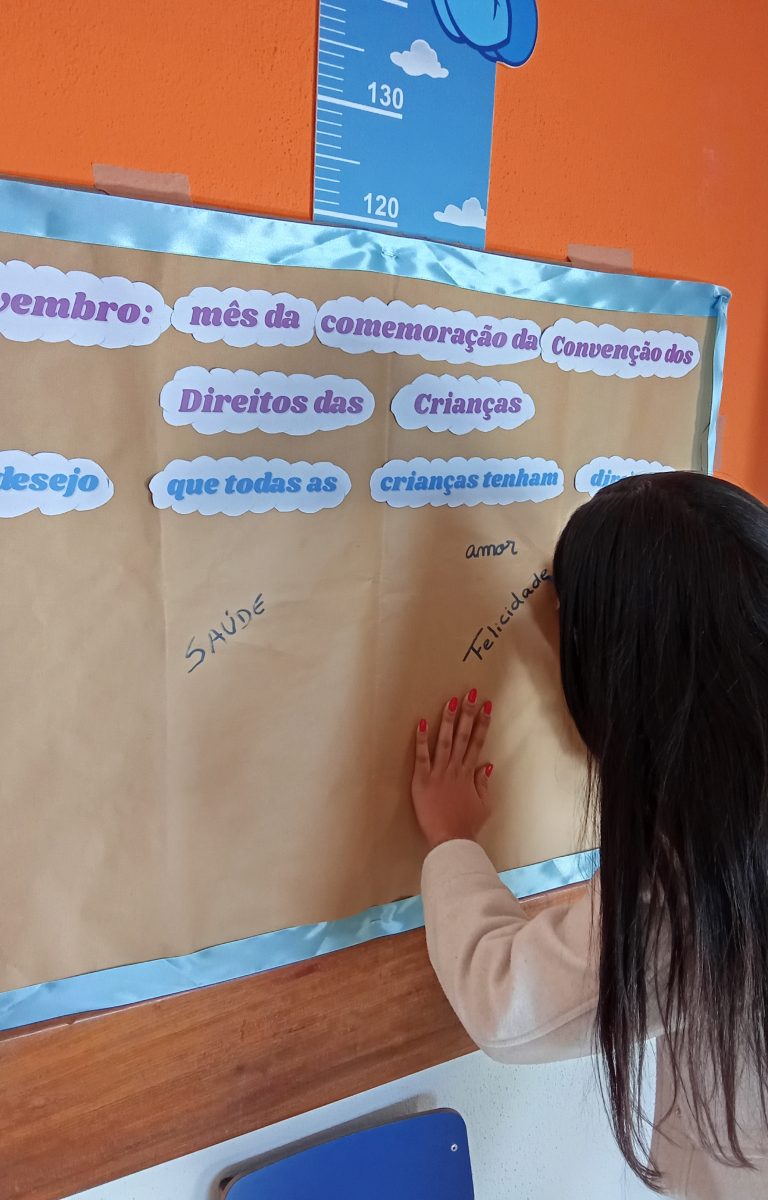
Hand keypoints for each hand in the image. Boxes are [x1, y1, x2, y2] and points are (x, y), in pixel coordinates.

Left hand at [412, 689, 493, 850]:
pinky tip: (420, 722)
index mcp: (469, 774)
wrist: (451, 840)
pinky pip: (422, 757)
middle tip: (471, 693)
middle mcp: (455, 770)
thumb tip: (486, 765)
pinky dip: (421, 740)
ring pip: (444, 742)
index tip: (487, 706)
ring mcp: (439, 774)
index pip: (477, 743)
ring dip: (448, 721)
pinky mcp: (422, 780)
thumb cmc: (466, 825)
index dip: (482, 723)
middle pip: (463, 736)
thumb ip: (482, 784)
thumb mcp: (482, 805)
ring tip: (450, 702)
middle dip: (468, 714)